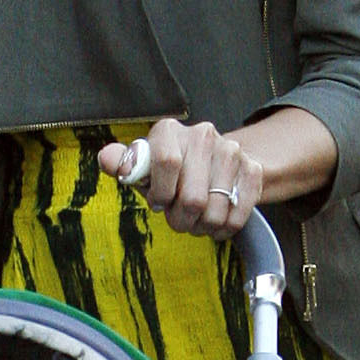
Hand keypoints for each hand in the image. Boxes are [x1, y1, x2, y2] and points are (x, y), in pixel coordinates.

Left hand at [99, 116, 261, 234]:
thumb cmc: (168, 172)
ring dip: (203, 226)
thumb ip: (122, 164)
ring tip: (196, 220)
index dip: (161, 194)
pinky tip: (216, 224)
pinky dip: (225, 228)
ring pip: (216, 210)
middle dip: (181, 219)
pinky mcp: (253, 169)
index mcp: (169, 130)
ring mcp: (231, 151)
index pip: (167, 163)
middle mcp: (203, 134)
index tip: (159, 205)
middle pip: (193, 196)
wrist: (211, 165)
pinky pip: (239, 214)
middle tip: (178, 219)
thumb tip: (106, 159)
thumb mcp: (142, 169)